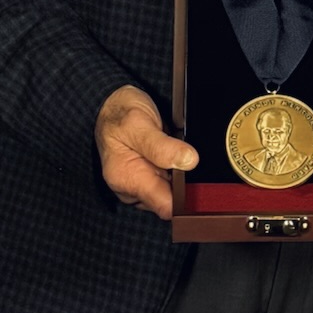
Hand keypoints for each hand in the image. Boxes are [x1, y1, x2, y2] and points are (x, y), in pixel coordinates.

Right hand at [95, 85, 196, 218]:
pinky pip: (172, 183)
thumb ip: (161, 145)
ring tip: (179, 153)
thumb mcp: (138, 123)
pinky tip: (177, 156)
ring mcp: (143, 185)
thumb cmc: (119, 114)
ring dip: (183, 177)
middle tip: (189, 157)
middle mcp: (134, 189)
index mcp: (127, 179)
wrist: (111, 106)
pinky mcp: (151, 180)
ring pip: (175, 192)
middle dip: (186, 185)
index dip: (187, 198)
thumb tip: (189, 161)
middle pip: (173, 201)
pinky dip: (179, 172)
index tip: (200, 181)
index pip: (165, 206)